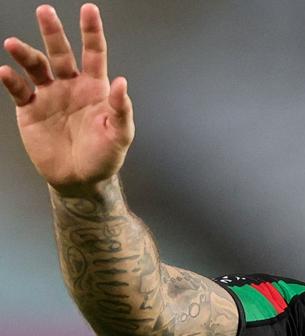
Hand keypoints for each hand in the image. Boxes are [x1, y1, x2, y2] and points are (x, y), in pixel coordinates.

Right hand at [0, 3, 133, 194]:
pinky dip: (11, 80)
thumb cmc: (104, 156)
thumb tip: (123, 83)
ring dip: (25, 54)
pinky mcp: (30, 110)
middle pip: (61, 52)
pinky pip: (19, 90)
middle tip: (45, 11)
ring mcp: (49, 96)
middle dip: (53, 31)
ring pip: (36, 66)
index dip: (91, 32)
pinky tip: (6, 73)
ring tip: (13, 44)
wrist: (81, 179)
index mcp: (95, 88)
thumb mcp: (120, 135)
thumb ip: (121, 110)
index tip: (89, 10)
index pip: (94, 54)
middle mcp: (71, 86)